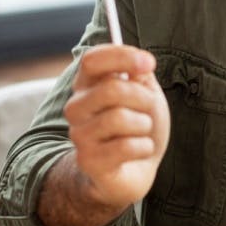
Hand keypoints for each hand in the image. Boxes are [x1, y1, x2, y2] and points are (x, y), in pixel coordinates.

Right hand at [63, 44, 170, 209]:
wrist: (136, 169)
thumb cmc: (139, 126)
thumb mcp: (146, 94)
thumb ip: (139, 74)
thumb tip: (139, 63)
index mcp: (87, 84)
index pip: (92, 60)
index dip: (122, 57)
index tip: (149, 63)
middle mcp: (76, 107)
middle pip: (111, 88)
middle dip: (142, 98)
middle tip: (149, 108)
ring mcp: (79, 135)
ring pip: (118, 118)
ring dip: (144, 124)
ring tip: (142, 131)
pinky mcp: (88, 161)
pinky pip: (125, 146)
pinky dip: (144, 147)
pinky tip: (140, 150)